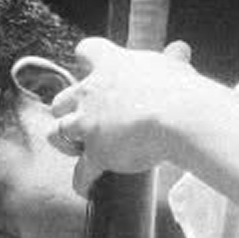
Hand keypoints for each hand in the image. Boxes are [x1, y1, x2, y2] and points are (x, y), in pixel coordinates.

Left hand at [50, 37, 205, 188]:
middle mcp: (91, 93)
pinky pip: (82, 172)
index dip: (88, 59)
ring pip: (58, 132)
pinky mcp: (97, 154)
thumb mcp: (175, 68)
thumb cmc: (180, 90)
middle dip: (68, 108)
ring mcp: (89, 125)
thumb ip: (172, 60)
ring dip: (65, 140)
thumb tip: (180, 49)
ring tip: (74, 149)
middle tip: (83, 117)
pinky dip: (82, 181)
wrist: (179, 117)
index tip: (92, 66)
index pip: (87, 50)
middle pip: (62, 98)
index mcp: (111, 65)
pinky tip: (84, 188)